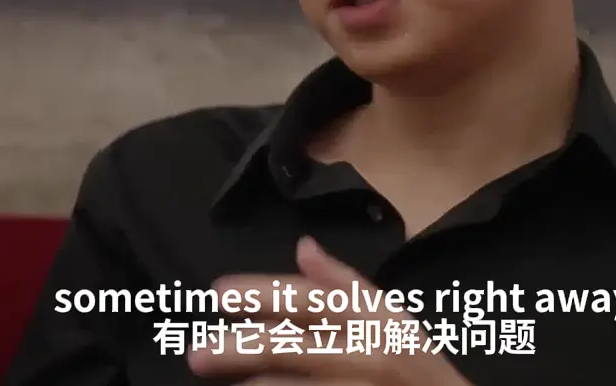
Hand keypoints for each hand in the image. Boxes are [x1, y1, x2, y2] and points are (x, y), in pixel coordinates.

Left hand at [187, 236, 472, 385]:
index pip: (312, 299)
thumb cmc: (418, 369)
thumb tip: (303, 246)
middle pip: (291, 347)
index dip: (264, 294)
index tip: (219, 293)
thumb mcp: (392, 316)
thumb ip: (345, 283)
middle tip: (197, 354)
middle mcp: (364, 354)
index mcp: (374, 320)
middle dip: (240, 349)